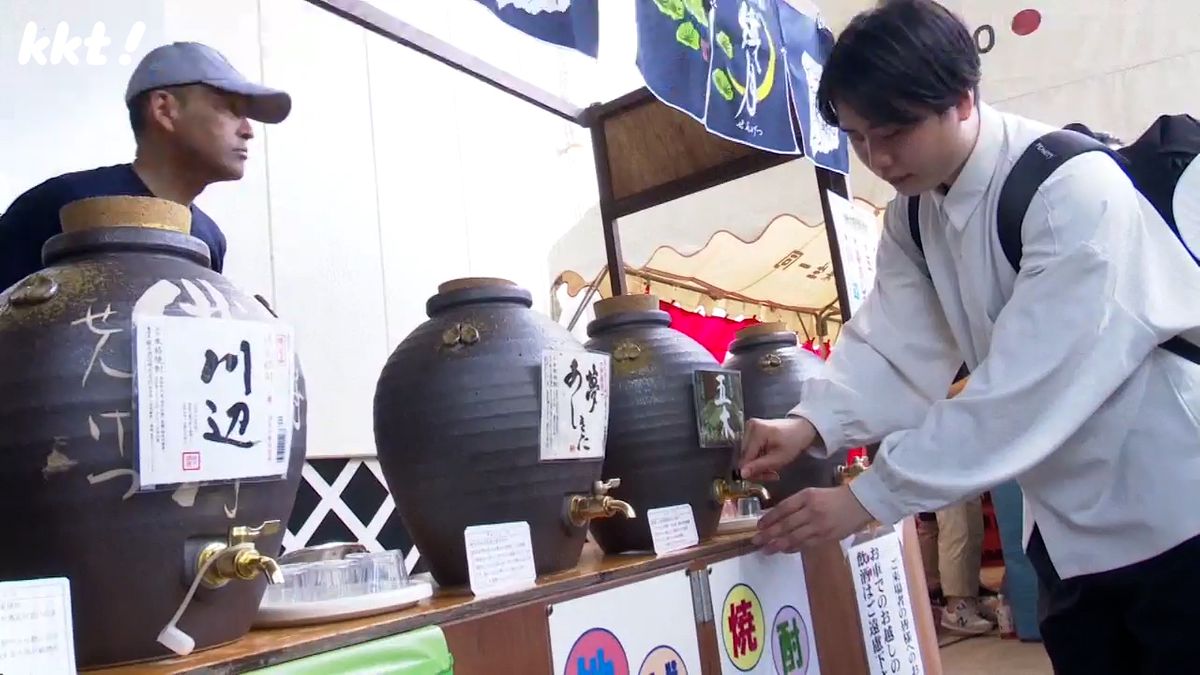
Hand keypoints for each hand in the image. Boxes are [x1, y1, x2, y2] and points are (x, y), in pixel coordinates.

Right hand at [738, 417, 817, 481]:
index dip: (753, 472)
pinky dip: (757, 457)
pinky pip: (748, 450)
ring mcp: (749, 427)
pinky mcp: (750, 430)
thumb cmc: (793, 442)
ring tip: (771, 467)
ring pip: (746, 455)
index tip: (767, 477)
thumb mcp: (779, 458)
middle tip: (772, 474)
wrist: (800, 429)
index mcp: (757, 431)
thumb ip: (759, 466)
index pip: (746, 459)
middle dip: (757, 469)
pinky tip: (767, 459)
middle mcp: (750, 426)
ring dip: (757, 465)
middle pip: (745, 457)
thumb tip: (742, 474)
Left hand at [752, 485, 872, 552]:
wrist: (859, 504)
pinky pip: (805, 545)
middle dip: (768, 534)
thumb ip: (795, 504)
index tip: (758, 526)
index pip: (783, 508)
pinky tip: (783, 550)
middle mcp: (811, 511)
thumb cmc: (833, 497)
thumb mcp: (812, 493)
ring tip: (765, 550)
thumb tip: (776, 518)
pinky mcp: (826, 537)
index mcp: (807, 496)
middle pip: (785, 525)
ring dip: (777, 545)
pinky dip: (793, 548)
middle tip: (755, 541)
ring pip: (794, 538)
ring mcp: (819, 526)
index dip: (769, 518)